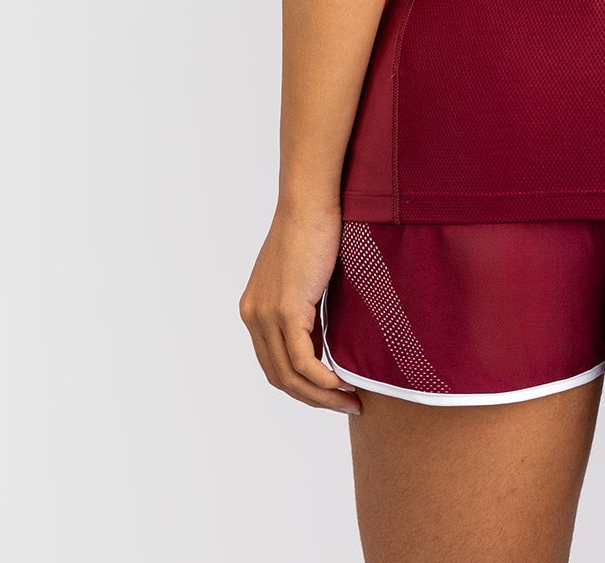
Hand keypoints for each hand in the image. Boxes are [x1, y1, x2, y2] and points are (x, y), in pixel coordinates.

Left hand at [239, 202, 362, 413]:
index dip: (301, 385)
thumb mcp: (306, 278)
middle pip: (279, 377)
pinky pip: (302, 360)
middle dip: (312, 398)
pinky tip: (343, 384)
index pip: (273, 364)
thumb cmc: (315, 229)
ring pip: (289, 375)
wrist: (310, 201)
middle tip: (346, 403)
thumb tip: (324, 337)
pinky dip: (322, 380)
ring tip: (351, 400)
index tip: (332, 392)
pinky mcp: (285, 310)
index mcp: (254, 310)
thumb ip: (306, 308)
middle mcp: (253, 316)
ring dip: (321, 395)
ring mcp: (266, 315)